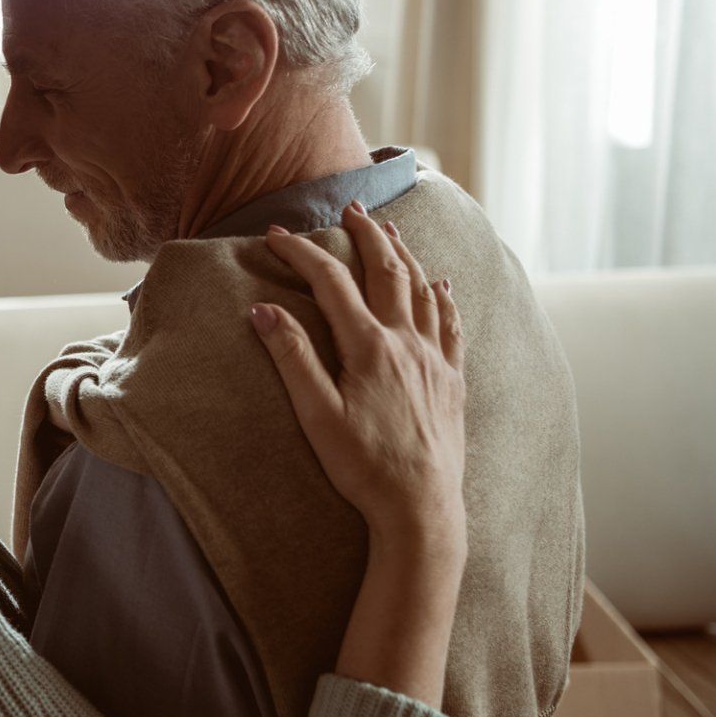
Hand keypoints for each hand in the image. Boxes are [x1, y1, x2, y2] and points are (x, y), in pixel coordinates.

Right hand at [251, 202, 466, 556]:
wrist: (421, 507)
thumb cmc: (363, 466)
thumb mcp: (316, 415)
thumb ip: (292, 358)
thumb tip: (263, 310)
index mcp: (369, 347)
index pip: (331, 284)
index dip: (303, 253)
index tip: (278, 234)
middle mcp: (407, 343)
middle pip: (387, 272)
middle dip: (366, 235)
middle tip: (351, 208)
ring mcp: (435, 360)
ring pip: (423, 290)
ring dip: (404, 255)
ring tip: (389, 231)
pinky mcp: (452, 381)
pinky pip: (452, 325)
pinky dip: (444, 298)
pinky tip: (441, 286)